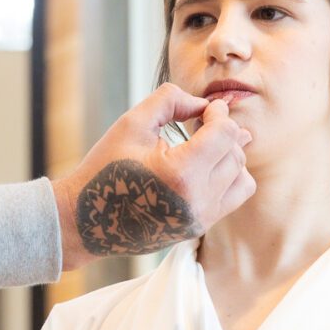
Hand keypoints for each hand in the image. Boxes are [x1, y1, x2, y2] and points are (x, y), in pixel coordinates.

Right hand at [51, 83, 254, 268]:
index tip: (206, 108)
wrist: (88, 221)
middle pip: (236, 154)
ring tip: (209, 145)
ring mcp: (199, 218)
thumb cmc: (105, 167)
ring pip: (242, 178)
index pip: (224, 133)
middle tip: (204, 122)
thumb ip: (170, 101)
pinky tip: (206, 166)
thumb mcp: (132, 123)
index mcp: (181, 173)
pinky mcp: (198, 228)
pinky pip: (233, 198)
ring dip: (231, 156)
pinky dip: (228, 178)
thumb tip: (203, 104)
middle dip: (225, 132)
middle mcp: (197, 200)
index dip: (219, 113)